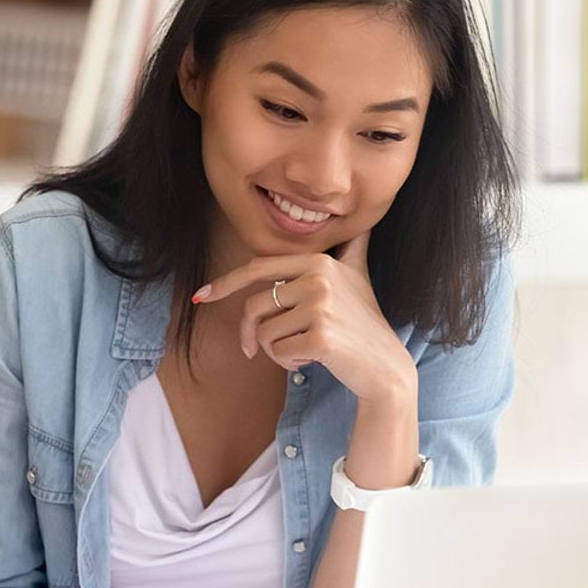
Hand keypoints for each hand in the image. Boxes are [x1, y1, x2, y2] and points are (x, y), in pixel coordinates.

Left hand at [192, 230, 414, 404]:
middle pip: (255, 306)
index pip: (258, 268)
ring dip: (275, 351)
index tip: (202, 296)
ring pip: (264, 333)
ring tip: (303, 349)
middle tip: (256, 349)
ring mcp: (321, 307)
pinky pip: (277, 352)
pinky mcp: (320, 337)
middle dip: (250, 333)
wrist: (386, 366)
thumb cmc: (365, 322)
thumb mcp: (358, 276)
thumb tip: (363, 222)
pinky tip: (313, 359)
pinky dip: (288, 362)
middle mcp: (319, 278)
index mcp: (318, 261)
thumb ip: (353, 248)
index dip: (226, 283)